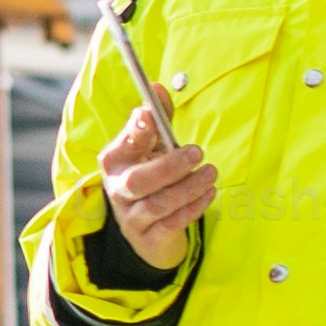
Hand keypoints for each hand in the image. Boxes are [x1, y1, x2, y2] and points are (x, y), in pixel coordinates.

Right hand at [97, 59, 220, 267]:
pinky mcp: (147, 237)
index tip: (150, 113)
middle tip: (197, 153)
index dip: (136, 130)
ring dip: (188, 187)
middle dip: (169, 166)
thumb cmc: (152, 178)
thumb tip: (157, 88)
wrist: (148, 229)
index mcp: (115, 161)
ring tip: (210, 174)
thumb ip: (157, 121)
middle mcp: (117, 189)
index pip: (124, 143)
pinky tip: (208, 193)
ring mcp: (130, 216)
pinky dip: (193, 208)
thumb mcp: (153, 148)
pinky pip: (171, 223)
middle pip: (138, 181)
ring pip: (158, 203)